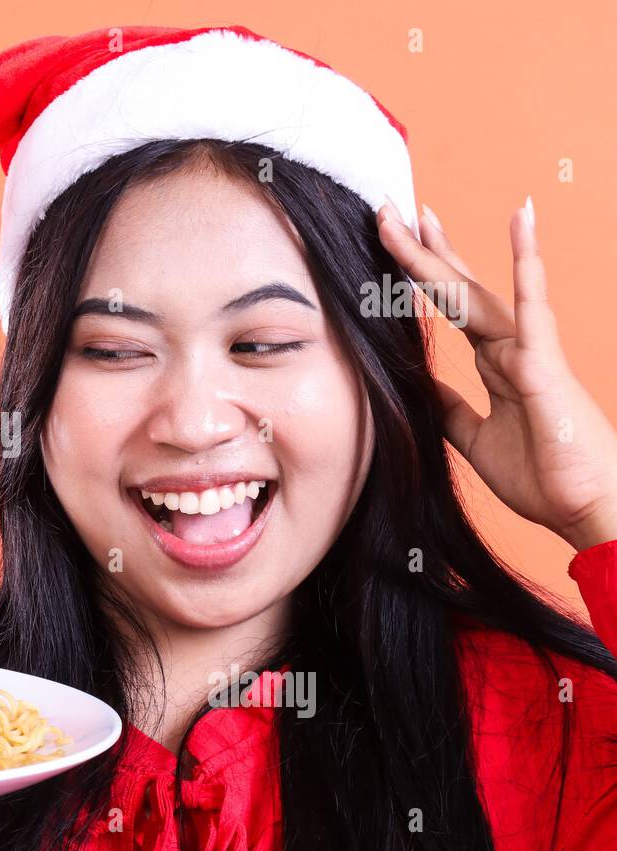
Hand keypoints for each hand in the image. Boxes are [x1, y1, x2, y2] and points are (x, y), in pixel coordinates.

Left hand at [377, 197, 616, 551]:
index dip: (422, 276)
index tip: (396, 240)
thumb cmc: (546, 477)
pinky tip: (521, 219)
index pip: (450, 309)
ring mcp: (529, 350)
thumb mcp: (475, 440)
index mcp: (496, 365)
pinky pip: (532, 305)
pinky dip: (526, 263)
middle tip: (390, 210)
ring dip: (442, 253)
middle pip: (457, 289)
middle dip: (422, 251)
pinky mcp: (545, 363)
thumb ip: (450, 408)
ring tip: (419, 212)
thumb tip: (419, 386)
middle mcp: (511, 348)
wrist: (589, 510)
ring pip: (475, 292)